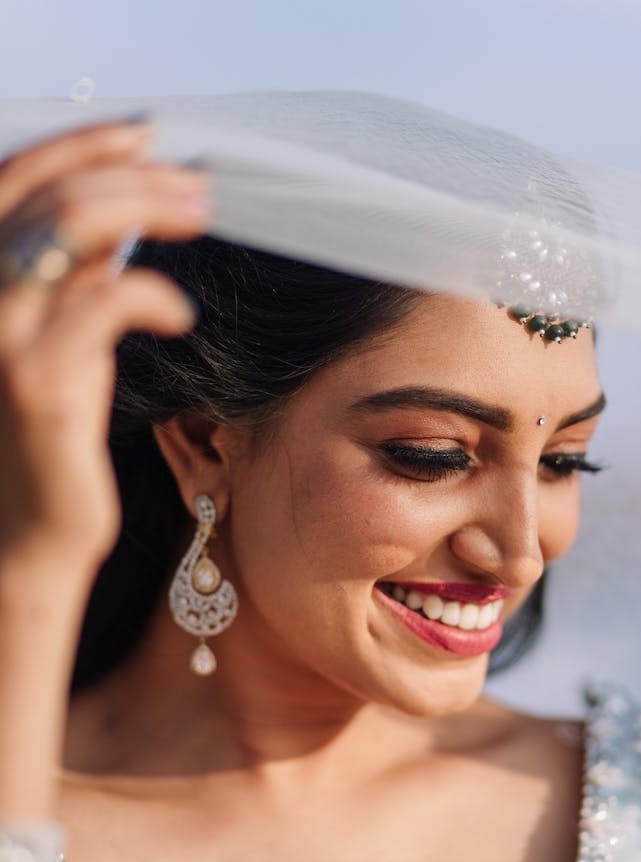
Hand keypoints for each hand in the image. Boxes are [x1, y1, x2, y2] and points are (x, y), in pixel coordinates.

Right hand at [0, 117, 210, 572]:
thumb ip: (75, 278)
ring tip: (200, 218)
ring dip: (150, 210)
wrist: (28, 528)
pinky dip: (153, 295)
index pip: (12, 178)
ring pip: (75, 230)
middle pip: (52, 194)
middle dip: (133, 173)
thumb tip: (120, 216)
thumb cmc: (51, 434)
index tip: (144, 132)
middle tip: (198, 184)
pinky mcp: (37, 383)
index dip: (78, 144)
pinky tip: (179, 317)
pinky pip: (105, 302)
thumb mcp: (62, 340)